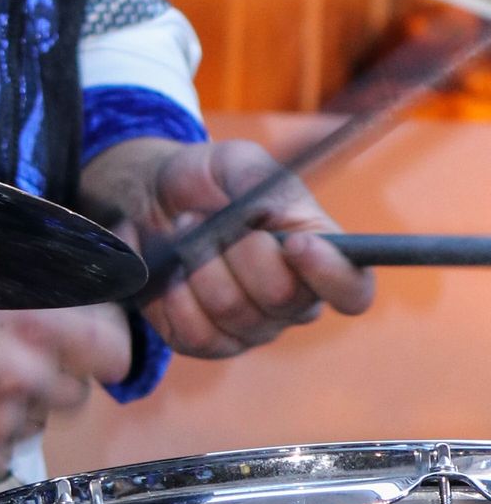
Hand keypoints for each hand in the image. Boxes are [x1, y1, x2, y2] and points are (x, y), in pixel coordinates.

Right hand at [0, 289, 132, 481]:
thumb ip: (33, 277)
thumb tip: (81, 273)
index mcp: (31, 326)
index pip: (116, 352)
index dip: (104, 344)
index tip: (91, 340)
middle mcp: (20, 383)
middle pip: (75, 393)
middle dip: (52, 374)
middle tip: (10, 351)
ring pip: (32, 426)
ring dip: (15, 406)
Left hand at [80, 134, 374, 360]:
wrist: (151, 198)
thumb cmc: (208, 180)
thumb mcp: (234, 161)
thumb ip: (257, 178)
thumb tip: (271, 212)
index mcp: (317, 256)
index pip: (352, 290)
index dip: (331, 274)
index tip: (297, 244)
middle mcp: (293, 302)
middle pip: (282, 298)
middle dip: (237, 248)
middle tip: (207, 217)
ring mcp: (251, 328)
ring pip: (232, 311)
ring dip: (199, 263)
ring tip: (185, 232)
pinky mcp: (209, 342)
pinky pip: (196, 334)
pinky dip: (174, 295)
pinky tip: (171, 270)